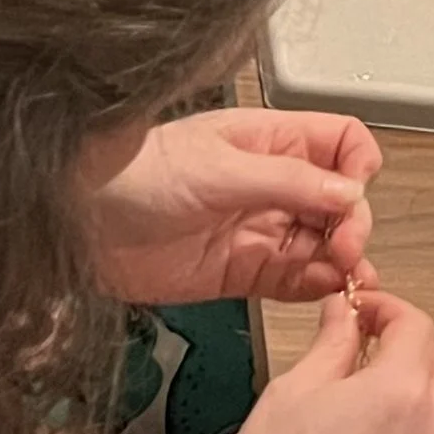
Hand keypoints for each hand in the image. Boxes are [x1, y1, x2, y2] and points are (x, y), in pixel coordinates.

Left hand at [85, 109, 382, 303]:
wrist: (76, 225)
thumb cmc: (133, 175)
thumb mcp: (219, 167)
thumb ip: (288, 182)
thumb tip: (349, 193)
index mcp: (270, 141)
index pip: (340, 143)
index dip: (357, 167)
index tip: (352, 196)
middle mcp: (271, 184)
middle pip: (340, 200)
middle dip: (352, 223)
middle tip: (346, 248)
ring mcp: (258, 229)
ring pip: (322, 243)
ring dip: (342, 260)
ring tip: (348, 279)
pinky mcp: (241, 272)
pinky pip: (294, 279)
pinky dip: (318, 287)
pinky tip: (328, 292)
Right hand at [190, 288, 433, 433]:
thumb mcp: (289, 395)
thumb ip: (331, 345)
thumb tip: (346, 315)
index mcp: (402, 392)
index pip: (416, 325)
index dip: (386, 310)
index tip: (359, 315)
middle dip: (423, 348)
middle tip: (374, 353)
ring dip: (428, 390)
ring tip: (370, 400)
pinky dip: (422, 433)